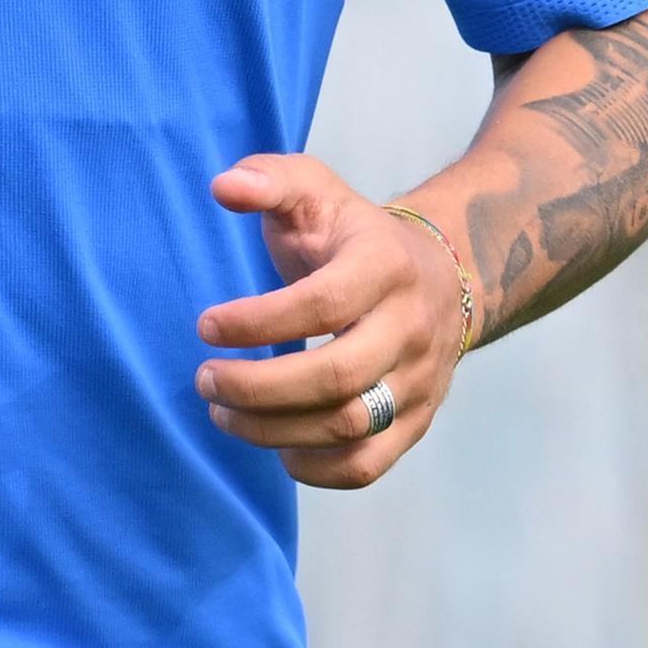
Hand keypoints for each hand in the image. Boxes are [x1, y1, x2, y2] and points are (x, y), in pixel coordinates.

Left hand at [197, 154, 465, 490]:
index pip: (323, 304)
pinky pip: (367, 465)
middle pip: (337, 377)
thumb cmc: (355, 234)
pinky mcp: (417, 421)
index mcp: (385, 265)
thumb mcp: (316, 189)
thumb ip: (269, 179)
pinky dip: (315, 469)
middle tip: (205, 380)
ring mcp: (419, 380)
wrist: (442, 274)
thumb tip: (223, 187)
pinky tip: (274, 447)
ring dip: (273, 430)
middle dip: (258, 387)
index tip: (205, 326)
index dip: (258, 322)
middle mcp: (410, 327)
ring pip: (350, 426)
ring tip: (221, 412)